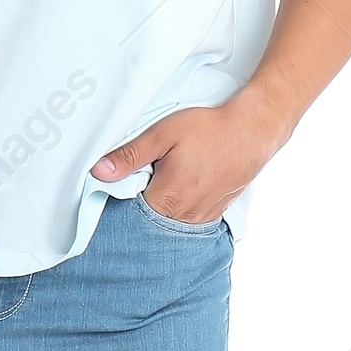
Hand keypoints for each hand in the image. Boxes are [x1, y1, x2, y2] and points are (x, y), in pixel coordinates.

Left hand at [91, 89, 292, 223]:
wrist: (252, 130)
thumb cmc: (209, 129)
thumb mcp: (162, 135)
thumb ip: (130, 156)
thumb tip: (98, 171)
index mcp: (166, 199)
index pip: (129, 212)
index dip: (121, 196)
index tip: (122, 181)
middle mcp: (184, 216)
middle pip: (148, 219)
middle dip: (140, 203)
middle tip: (146, 176)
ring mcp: (202, 217)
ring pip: (169, 221)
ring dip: (161, 207)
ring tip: (165, 180)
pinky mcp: (215, 212)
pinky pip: (188, 219)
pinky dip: (180, 209)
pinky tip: (181, 188)